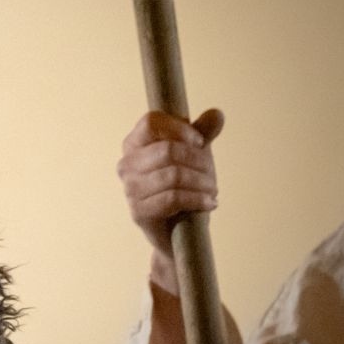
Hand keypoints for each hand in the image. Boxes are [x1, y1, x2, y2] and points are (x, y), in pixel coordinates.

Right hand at [117, 109, 222, 289]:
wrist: (179, 230)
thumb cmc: (185, 186)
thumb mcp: (196, 156)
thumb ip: (203, 134)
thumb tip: (217, 113)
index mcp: (135, 144)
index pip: (151, 122)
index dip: (180, 128)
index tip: (200, 142)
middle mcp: (126, 164)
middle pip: (167, 150)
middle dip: (199, 161)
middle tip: (211, 174)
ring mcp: (129, 189)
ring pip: (173, 175)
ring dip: (202, 183)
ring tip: (211, 190)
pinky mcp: (138, 212)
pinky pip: (173, 198)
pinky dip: (197, 200)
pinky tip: (209, 203)